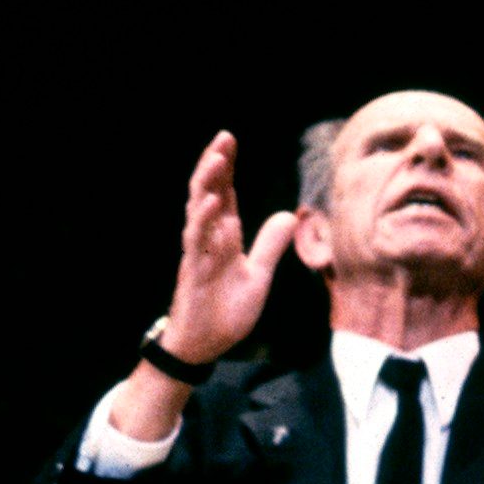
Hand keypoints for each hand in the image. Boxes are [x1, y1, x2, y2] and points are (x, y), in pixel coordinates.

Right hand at [165, 131, 297, 363]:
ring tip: (215, 158)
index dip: (226, 168)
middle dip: (215, 165)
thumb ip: (270, 246)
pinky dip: (204, 220)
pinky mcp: (193, 270)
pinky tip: (211, 201)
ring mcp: (199, 252)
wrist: (205, 346)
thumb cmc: (225, 312)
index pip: (224, 194)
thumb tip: (290, 215)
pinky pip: (196, 240)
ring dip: (207, 184)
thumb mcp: (258, 276)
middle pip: (209, 193)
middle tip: (224, 137)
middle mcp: (209, 239)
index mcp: (224, 237)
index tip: (229, 140)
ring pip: (199, 210)